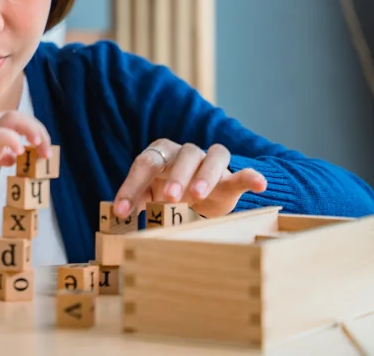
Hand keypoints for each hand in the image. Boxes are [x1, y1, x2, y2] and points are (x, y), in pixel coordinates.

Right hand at [0, 111, 51, 179]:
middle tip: (46, 154)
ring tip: (39, 145)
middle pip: (21, 117)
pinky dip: (13, 140)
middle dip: (39, 133)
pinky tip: (18, 151)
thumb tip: (14, 157)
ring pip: (14, 119)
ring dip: (31, 130)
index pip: (21, 122)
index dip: (36, 134)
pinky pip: (1, 135)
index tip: (43, 152)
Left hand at [113, 140, 266, 219]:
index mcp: (160, 155)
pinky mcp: (230, 177)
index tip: (122, 212)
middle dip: (174, 176)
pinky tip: (259, 184)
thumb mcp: (149, 199)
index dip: (132, 187)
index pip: (144, 164)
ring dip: (204, 175)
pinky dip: (250, 176)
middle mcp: (184, 154)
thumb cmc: (167, 194)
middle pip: (181, 156)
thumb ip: (135, 204)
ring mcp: (209, 162)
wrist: (200, 196)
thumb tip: (114, 219)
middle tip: (169, 198)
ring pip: (210, 157)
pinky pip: (241, 172)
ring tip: (198, 196)